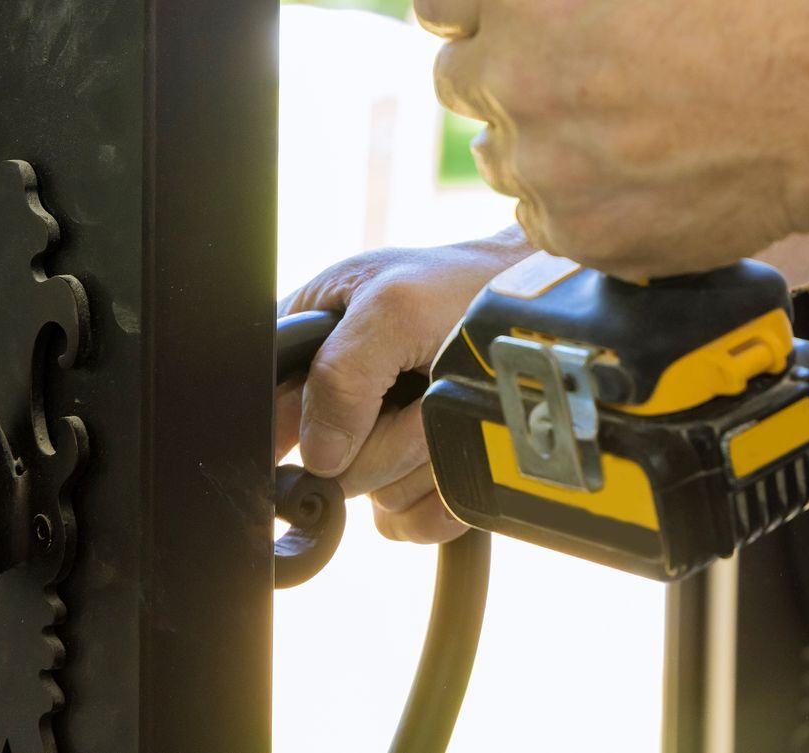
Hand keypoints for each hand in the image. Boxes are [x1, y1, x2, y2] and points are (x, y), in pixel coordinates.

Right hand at [277, 229, 530, 542]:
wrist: (543, 314)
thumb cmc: (468, 286)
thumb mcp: (395, 305)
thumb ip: (341, 372)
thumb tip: (321, 455)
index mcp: (312, 344)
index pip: (266, 411)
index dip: (289, 430)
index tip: (332, 428)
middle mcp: (340, 401)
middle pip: (329, 468)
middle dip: (386, 434)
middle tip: (422, 383)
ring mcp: (381, 445)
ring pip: (377, 498)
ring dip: (425, 456)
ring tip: (452, 398)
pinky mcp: (421, 482)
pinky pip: (413, 522)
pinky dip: (446, 491)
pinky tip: (465, 444)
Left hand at [414, 0, 808, 278]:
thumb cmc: (782, 5)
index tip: (491, 6)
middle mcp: (517, 76)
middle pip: (455, 76)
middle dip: (501, 67)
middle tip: (568, 66)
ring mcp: (544, 164)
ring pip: (497, 153)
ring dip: (536, 137)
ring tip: (616, 123)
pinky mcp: (578, 232)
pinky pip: (539, 214)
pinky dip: (575, 198)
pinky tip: (637, 171)